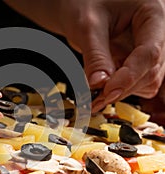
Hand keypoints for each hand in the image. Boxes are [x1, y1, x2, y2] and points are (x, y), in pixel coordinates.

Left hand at [4, 0, 164, 111]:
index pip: (150, 51)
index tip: (107, 92)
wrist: (80, 5)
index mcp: (152, 13)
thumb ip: (96, 55)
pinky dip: (119, 89)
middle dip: (123, 88)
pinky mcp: (137, 59)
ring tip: (95, 96)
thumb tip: (99, 85)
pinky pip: (137, 82)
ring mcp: (148, 48)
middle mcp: (156, 32)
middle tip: (95, 100)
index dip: (129, 76)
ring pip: (147, 81)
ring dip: (122, 92)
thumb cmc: (84, 4)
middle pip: (151, 70)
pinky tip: (101, 88)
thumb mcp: (87, 25)